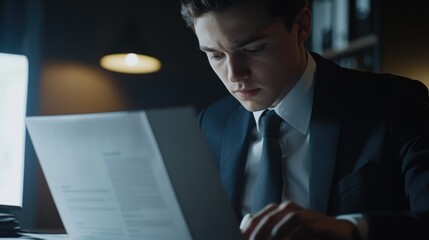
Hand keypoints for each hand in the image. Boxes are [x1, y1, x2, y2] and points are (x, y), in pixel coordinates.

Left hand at [241, 201, 356, 239]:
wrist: (339, 233)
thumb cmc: (309, 235)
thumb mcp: (286, 234)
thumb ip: (268, 232)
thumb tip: (244, 228)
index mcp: (279, 210)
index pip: (258, 218)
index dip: (248, 230)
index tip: (240, 238)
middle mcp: (289, 208)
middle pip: (268, 219)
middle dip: (257, 233)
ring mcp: (303, 213)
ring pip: (283, 221)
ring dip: (272, 235)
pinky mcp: (316, 221)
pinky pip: (301, 228)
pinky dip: (291, 237)